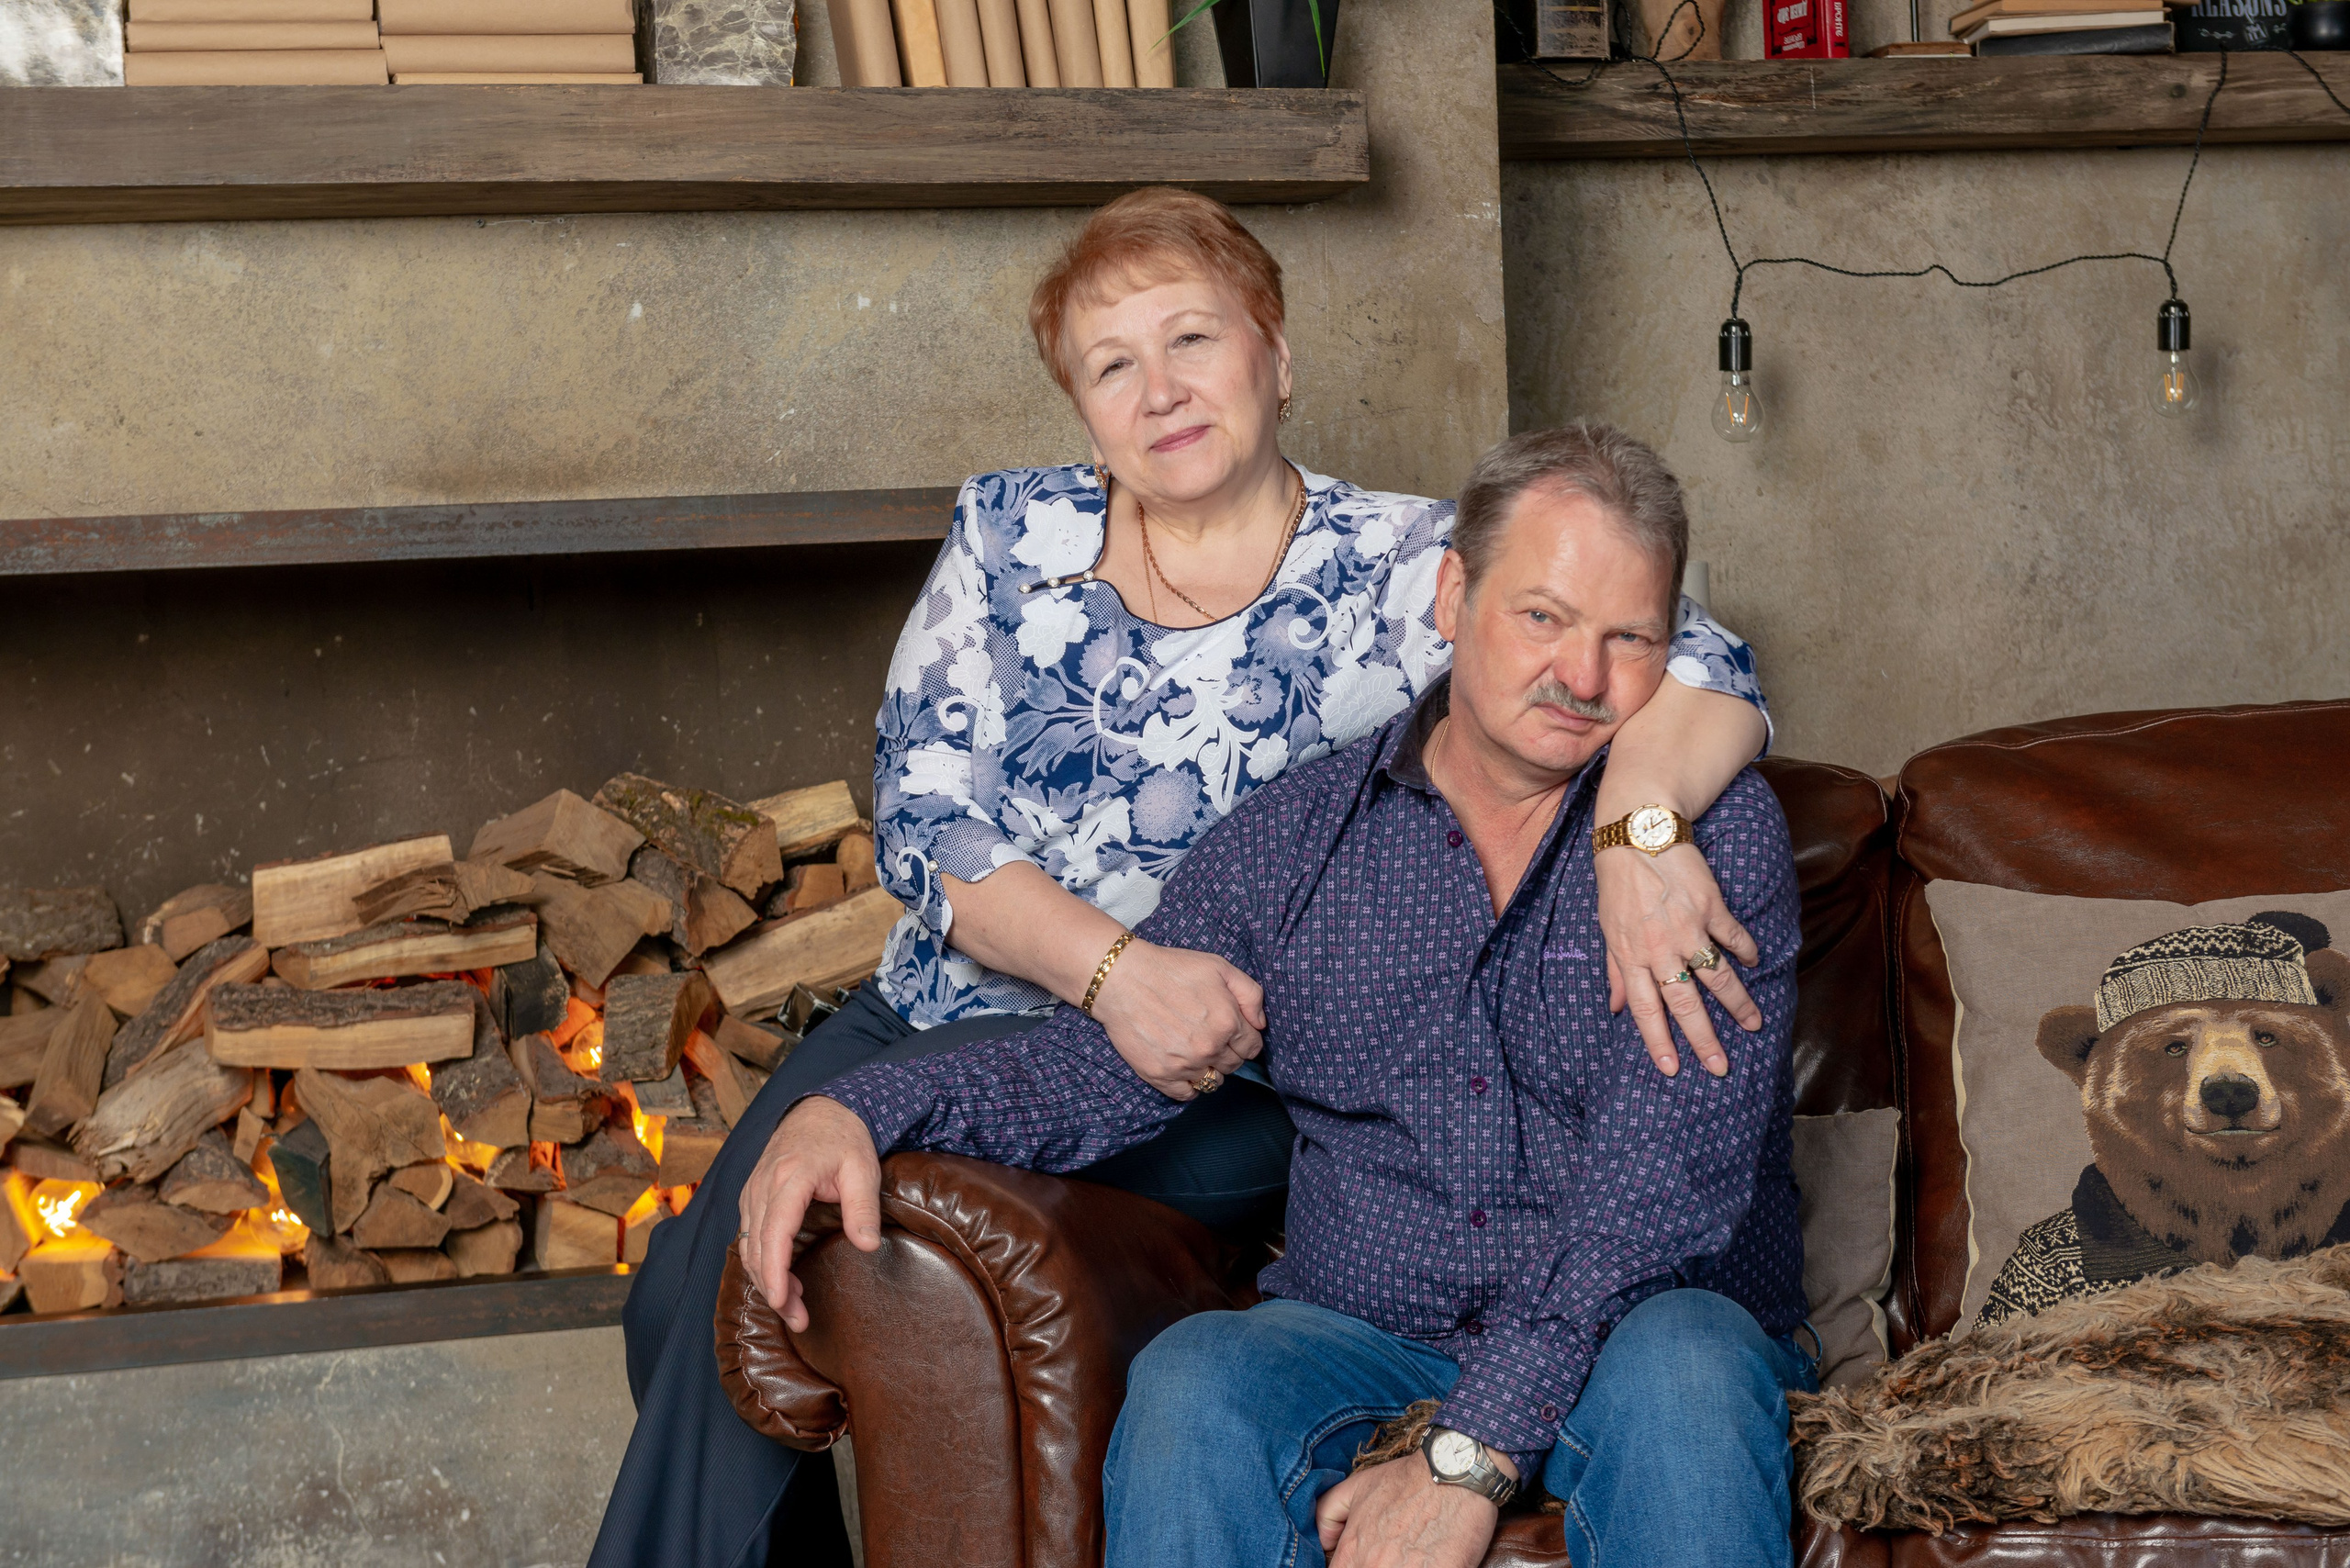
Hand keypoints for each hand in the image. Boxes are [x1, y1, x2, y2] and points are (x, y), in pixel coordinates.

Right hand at [737, 1096, 882, 1331]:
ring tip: (794, 1306)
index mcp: (789, 1177)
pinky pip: (747, 1235)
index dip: (774, 1272)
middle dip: (772, 1289)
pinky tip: (783, 1279)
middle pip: (757, 1247)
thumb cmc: (845, 1137)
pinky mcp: (752, 1195)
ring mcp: (753, 1189)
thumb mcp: (863, 1167)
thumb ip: (863, 1207)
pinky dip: (760, 1262)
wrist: (822, 1108)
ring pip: (747, 1245)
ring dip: (766, 1279)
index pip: (774, 1233)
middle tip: (798, 1320)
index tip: (781, 1302)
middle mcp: (763, 1185)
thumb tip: (868, 1245)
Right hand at [1088, 938, 1266, 1099]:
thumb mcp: (1219, 967)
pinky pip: (1188, 1094)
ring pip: (1213, 1081)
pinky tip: (1183, 1067)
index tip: (1233, 1032)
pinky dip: (1190, 1084)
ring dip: (1210, 1068)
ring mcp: (1184, 1065)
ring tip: (1196, 1050)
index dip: (1245, 1039)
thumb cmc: (1171, 969)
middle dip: (1228, 1052)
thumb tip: (1260, 1024)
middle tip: (1211, 1036)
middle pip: (1234, 1066)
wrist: (1122, 979)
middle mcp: (1209, 1048)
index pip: (1252, 1048)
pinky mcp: (1160, 1076)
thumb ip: (1250, 994)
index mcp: (1227, 1023)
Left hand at [1315, 1456, 1501, 1567]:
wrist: (1454, 1472)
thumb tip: (1324, 1541)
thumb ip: (1329, 1513)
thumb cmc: (1408, 1479)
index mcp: (1353, 1552)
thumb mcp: (1358, 1486)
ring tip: (1411, 1558)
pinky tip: (1430, 1562)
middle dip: (1376, 1567)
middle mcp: (1373, 1566)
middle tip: (1393, 1557)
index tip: (1366, 1559)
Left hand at [1595, 842, 1761, 1077]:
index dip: (1658, 1041)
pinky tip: (1754, 963)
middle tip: (1720, 1067)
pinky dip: (1746, 952)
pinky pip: (1733, 937)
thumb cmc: (1618, 881)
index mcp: (1631, 955)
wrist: (1638, 830)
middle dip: (1703, 1039)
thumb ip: (1615, 970)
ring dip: (1737, 1004)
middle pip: (1684, 1003)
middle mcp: (1659, 947)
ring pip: (1717, 977)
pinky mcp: (1710, 905)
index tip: (1672, 1070)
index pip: (1645, 1009)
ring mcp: (1687, 927)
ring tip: (1753, 1025)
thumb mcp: (1607, 927)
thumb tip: (1616, 1009)